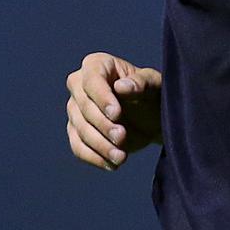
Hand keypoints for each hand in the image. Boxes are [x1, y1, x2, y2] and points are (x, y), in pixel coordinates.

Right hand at [64, 52, 161, 170]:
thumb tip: (121, 87)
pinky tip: (113, 164)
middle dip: (102, 125)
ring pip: (80, 129)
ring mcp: (75, 109)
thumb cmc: (152, 92)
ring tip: (121, 157)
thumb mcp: (154, 84)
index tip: (116, 114)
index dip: (102, 98)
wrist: (152, 117)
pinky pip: (78, 147)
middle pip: (83, 107)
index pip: (92, 80)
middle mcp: (80, 84)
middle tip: (121, 137)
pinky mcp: (77, 132)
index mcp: (97, 65)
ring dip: (100, 145)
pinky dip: (94, 158)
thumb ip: (140, 82)